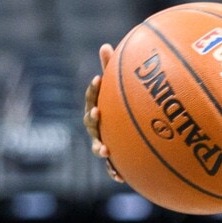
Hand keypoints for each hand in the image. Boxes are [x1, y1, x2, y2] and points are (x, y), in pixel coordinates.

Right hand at [83, 43, 122, 182]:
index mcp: (98, 109)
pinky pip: (112, 168)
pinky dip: (115, 172)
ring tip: (105, 150)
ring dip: (99, 148)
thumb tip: (105, 45)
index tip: (98, 79)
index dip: (93, 90)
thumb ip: (112, 70)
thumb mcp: (119, 90)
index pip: (92, 98)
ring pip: (98, 146)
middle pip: (91, 123)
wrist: (130, 139)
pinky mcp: (115, 160)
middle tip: (98, 112)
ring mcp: (104, 143)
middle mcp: (98, 127)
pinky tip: (121, 177)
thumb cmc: (122, 109)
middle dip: (93, 118)